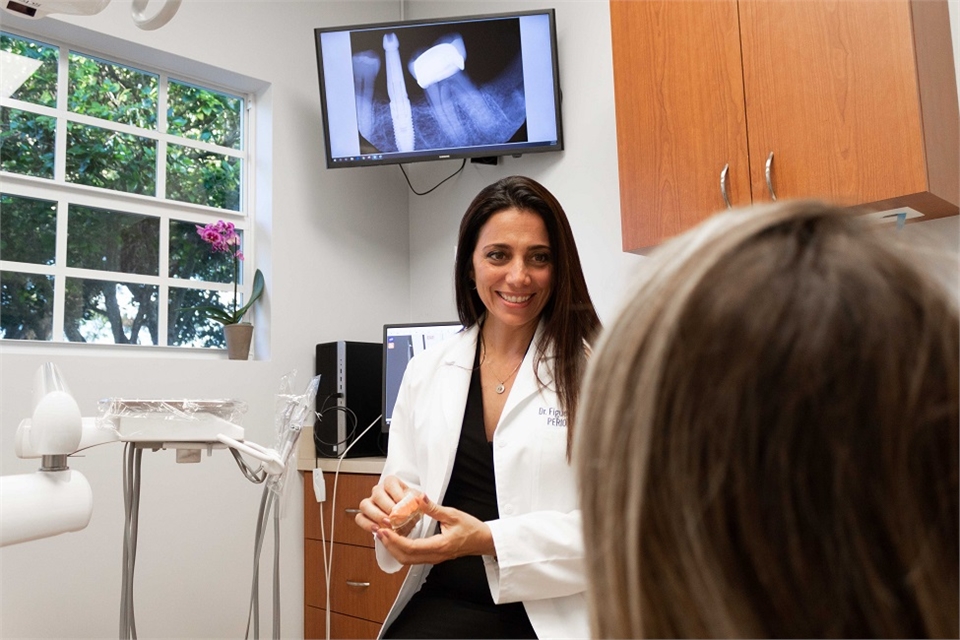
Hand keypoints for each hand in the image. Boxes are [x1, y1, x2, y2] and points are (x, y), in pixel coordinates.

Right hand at [355, 475, 418, 536]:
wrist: (408, 518)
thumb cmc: (411, 507)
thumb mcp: (419, 503)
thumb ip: (422, 501)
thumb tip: (423, 498)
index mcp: (392, 484)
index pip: (390, 483)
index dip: (397, 494)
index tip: (405, 505)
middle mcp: (379, 491)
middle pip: (377, 494)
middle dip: (387, 507)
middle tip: (396, 516)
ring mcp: (370, 503)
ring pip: (365, 505)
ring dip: (377, 515)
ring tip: (387, 524)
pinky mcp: (365, 516)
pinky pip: (360, 518)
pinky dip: (367, 524)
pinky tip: (377, 529)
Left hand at [374, 495, 495, 564]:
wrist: (483, 540)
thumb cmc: (472, 529)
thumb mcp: (453, 514)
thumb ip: (433, 508)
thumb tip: (418, 498)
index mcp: (440, 546)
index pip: (411, 547)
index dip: (395, 540)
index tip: (385, 530)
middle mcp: (435, 555)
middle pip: (405, 558)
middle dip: (389, 545)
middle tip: (379, 531)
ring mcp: (434, 558)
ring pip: (407, 560)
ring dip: (393, 548)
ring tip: (384, 535)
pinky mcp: (433, 557)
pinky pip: (413, 558)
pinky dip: (401, 550)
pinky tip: (396, 539)